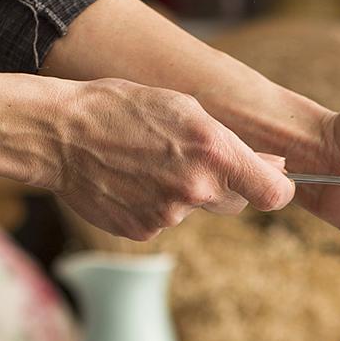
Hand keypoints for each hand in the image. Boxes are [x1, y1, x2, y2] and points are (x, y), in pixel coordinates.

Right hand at [47, 78, 294, 239]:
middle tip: (189, 159)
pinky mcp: (145, 232)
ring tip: (148, 163)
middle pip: (236, 204)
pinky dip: (155, 205)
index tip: (276, 184)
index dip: (280, 189)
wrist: (60, 134)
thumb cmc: (124, 109)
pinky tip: (132, 181)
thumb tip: (274, 165)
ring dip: (184, 193)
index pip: (273, 193)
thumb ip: (232, 142)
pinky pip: (165, 222)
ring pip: (197, 211)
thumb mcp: (185, 108)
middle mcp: (196, 188)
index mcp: (213, 151)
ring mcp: (169, 216)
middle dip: (225, 186)